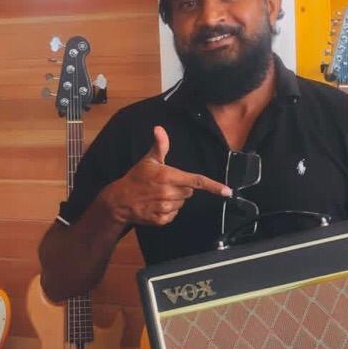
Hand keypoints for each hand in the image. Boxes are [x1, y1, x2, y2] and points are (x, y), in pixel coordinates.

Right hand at [101, 126, 231, 226]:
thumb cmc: (136, 177)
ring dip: (175, 200)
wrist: (119, 201)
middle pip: (189, 191)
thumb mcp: (148, 160)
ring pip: (182, 204)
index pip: (196, 181)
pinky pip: (174, 215)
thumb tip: (159, 128)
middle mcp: (168, 193)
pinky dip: (168, 211)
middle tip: (166, 184)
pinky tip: (156, 205)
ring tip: (159, 194)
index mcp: (168, 177)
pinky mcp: (161, 220)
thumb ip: (160, 145)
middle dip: (182, 187)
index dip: (213, 186)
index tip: (227, 191)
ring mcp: (165, 208)